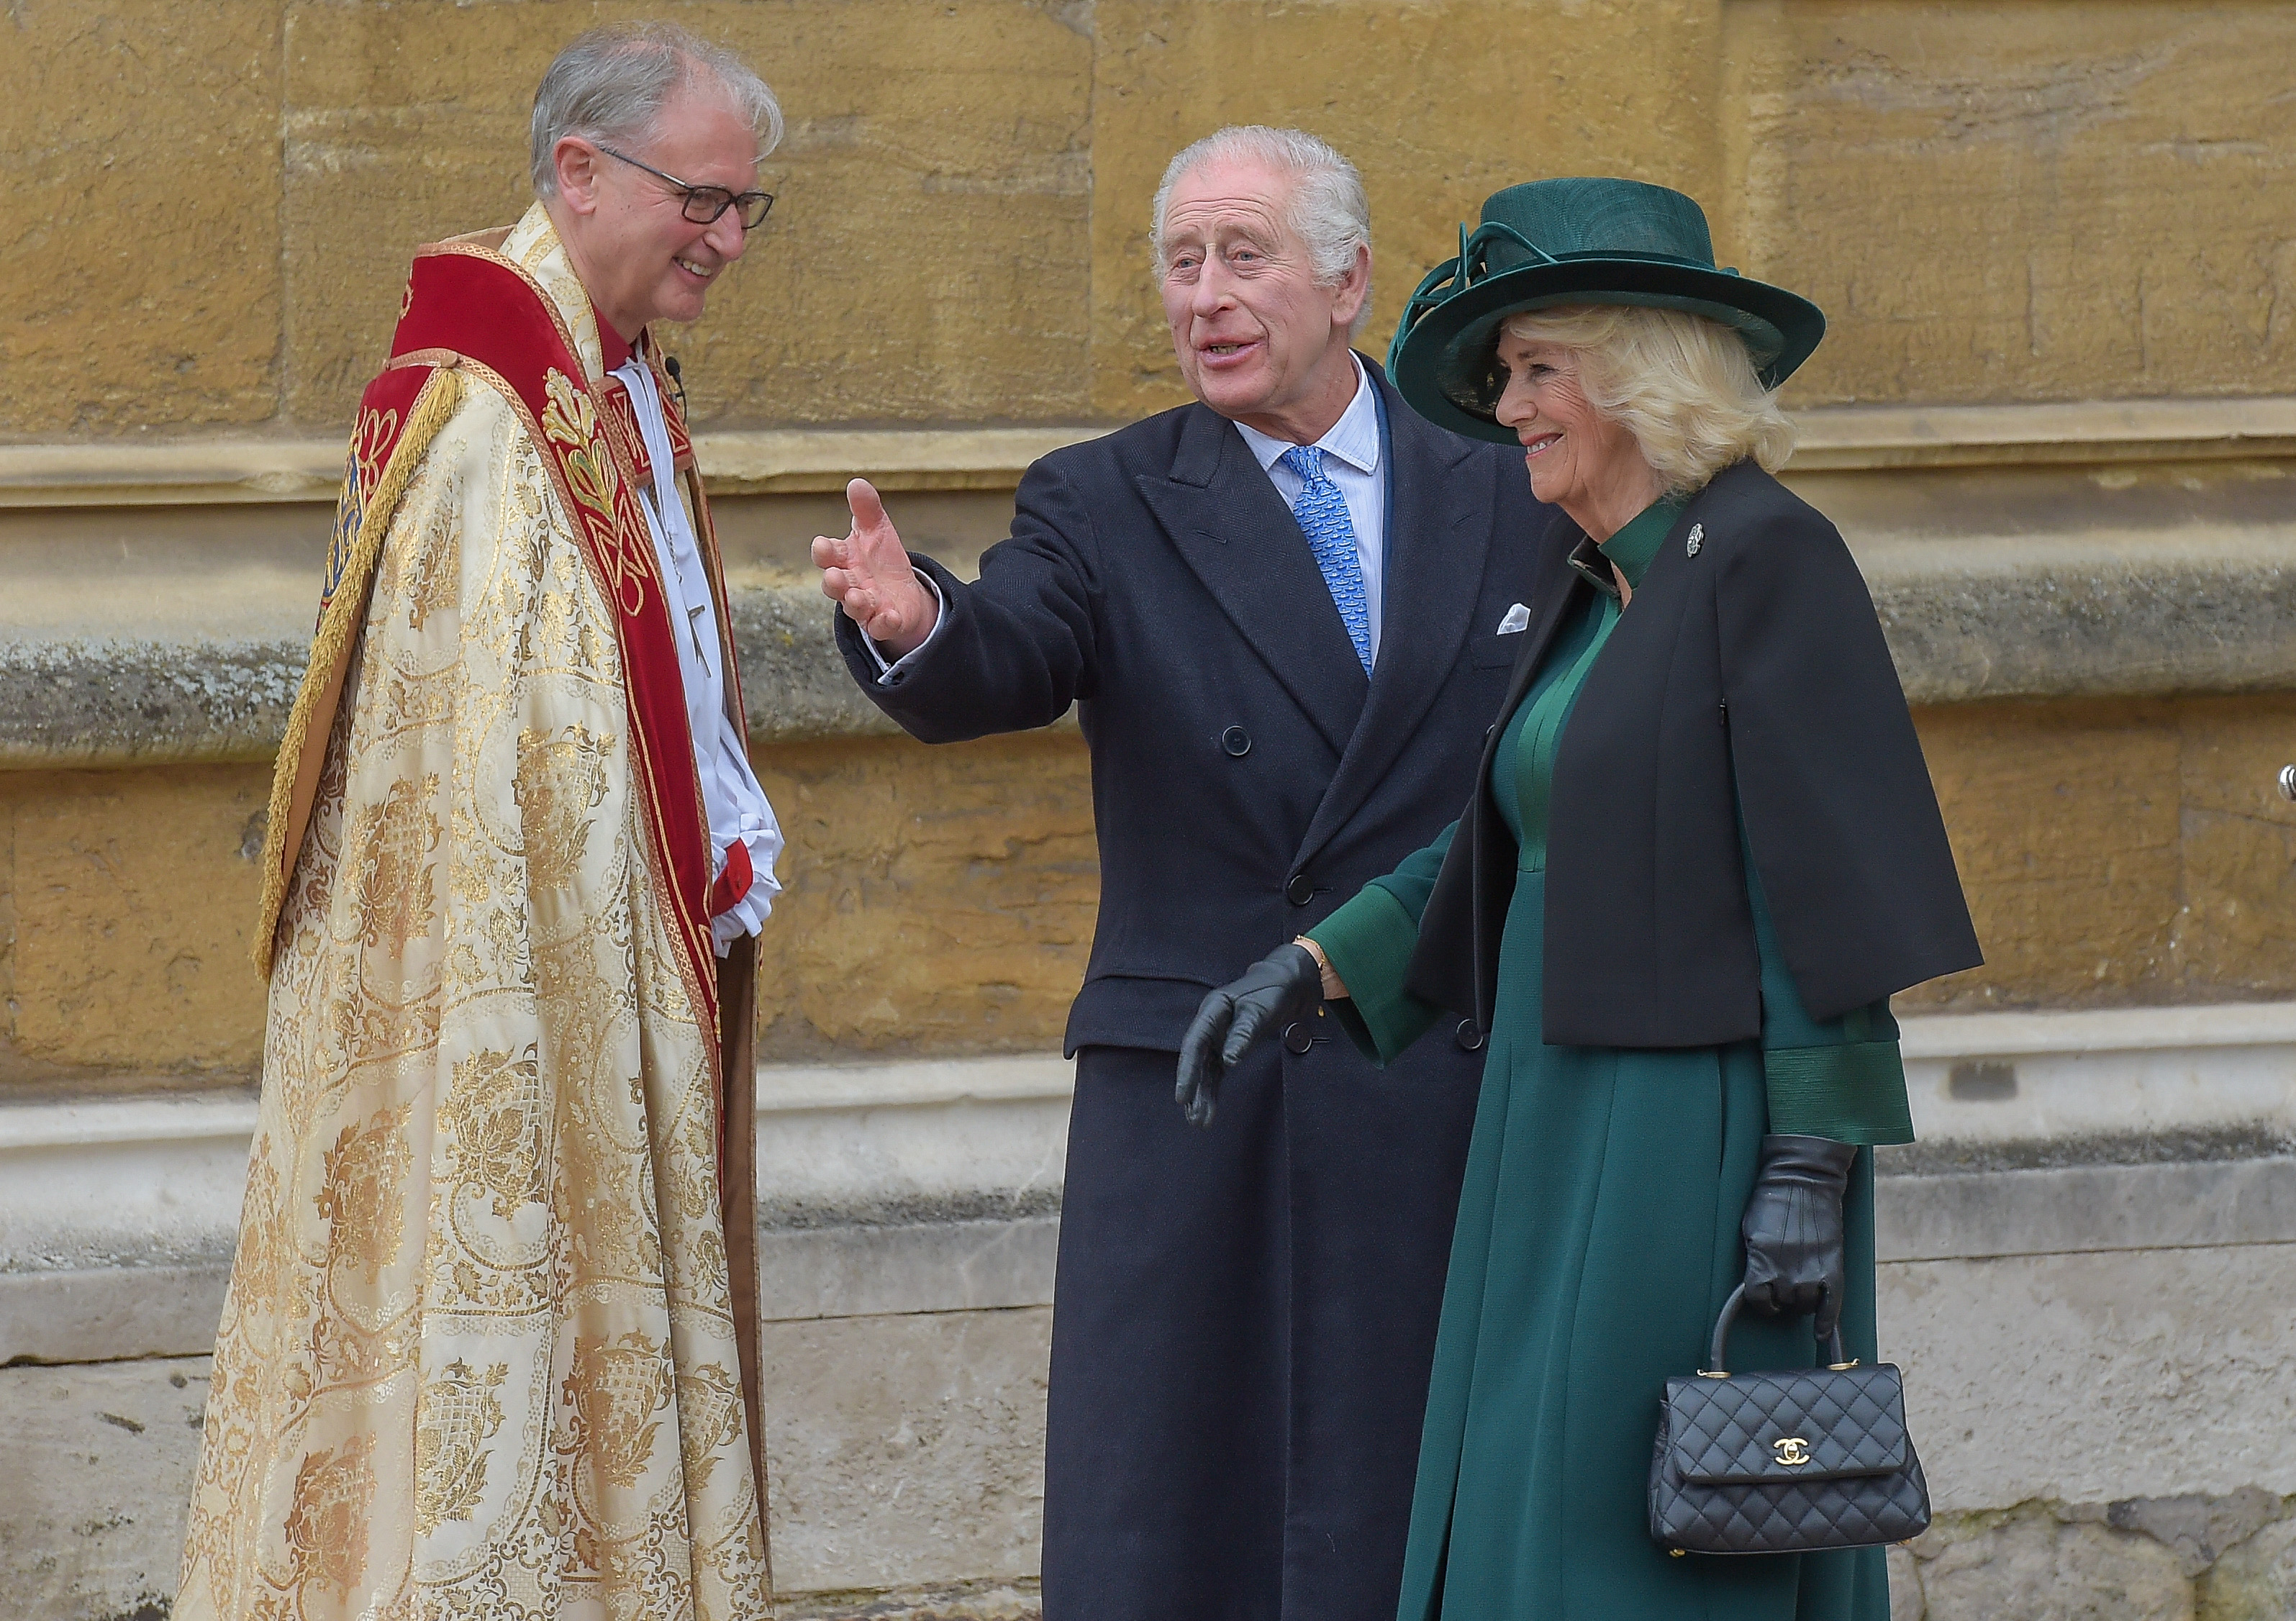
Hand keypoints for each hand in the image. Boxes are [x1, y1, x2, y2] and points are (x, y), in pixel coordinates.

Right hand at [813, 478, 937, 655]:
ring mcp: (866, 605)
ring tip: (856, 597)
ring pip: (854, 607)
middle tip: (834, 576)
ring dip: (854, 603)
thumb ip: (866, 509)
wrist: (904, 591)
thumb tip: (857, 482)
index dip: (824, 551)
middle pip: (835, 585)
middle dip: (833, 582)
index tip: (823, 545)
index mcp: (844, 559)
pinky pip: (880, 626)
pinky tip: (890, 617)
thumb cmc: (880, 558)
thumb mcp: (876, 529)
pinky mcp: (884, 622)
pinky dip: (884, 623)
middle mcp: (851, 583)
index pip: (828, 555)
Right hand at [1174, 944, 1322, 1128]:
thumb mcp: (1261, 1010)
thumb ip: (1243, 1034)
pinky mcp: (1229, 1047)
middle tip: (1192, 1117)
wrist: (1290, 984)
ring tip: (1199, 1122)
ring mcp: (1218, 1037)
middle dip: (1193, 1089)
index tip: (1182, 1097)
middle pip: (1196, 1061)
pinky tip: (1209, 1110)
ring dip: (1202, 1095)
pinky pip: (1217, 1072)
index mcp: (1213, 1010)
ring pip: (1205, 1070)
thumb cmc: (1274, 991)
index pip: (1194, 1044)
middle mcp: (1211, 1024)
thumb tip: (1229, 1061)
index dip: (1186, 1071)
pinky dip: (1213, 1090)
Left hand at [1739, 1133, 1857, 1342]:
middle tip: (1786, 1285)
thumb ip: (1754, 1259)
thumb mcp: (1750, 1230)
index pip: (1757, 1299)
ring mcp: (1811, 1271)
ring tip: (1801, 1288)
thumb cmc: (1771, 1201)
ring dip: (1802, 1302)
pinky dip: (1828, 1321)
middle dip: (1782, 1298)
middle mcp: (1785, 1271)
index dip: (1761, 1303)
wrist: (1803, 1180)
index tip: (1765, 1301)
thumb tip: (1756, 1282)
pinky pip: (1831, 1305)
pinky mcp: (1833, 1267)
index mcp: (1760, 1260)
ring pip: (1805, 1305)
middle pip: (1783, 1303)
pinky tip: (1822, 1333)